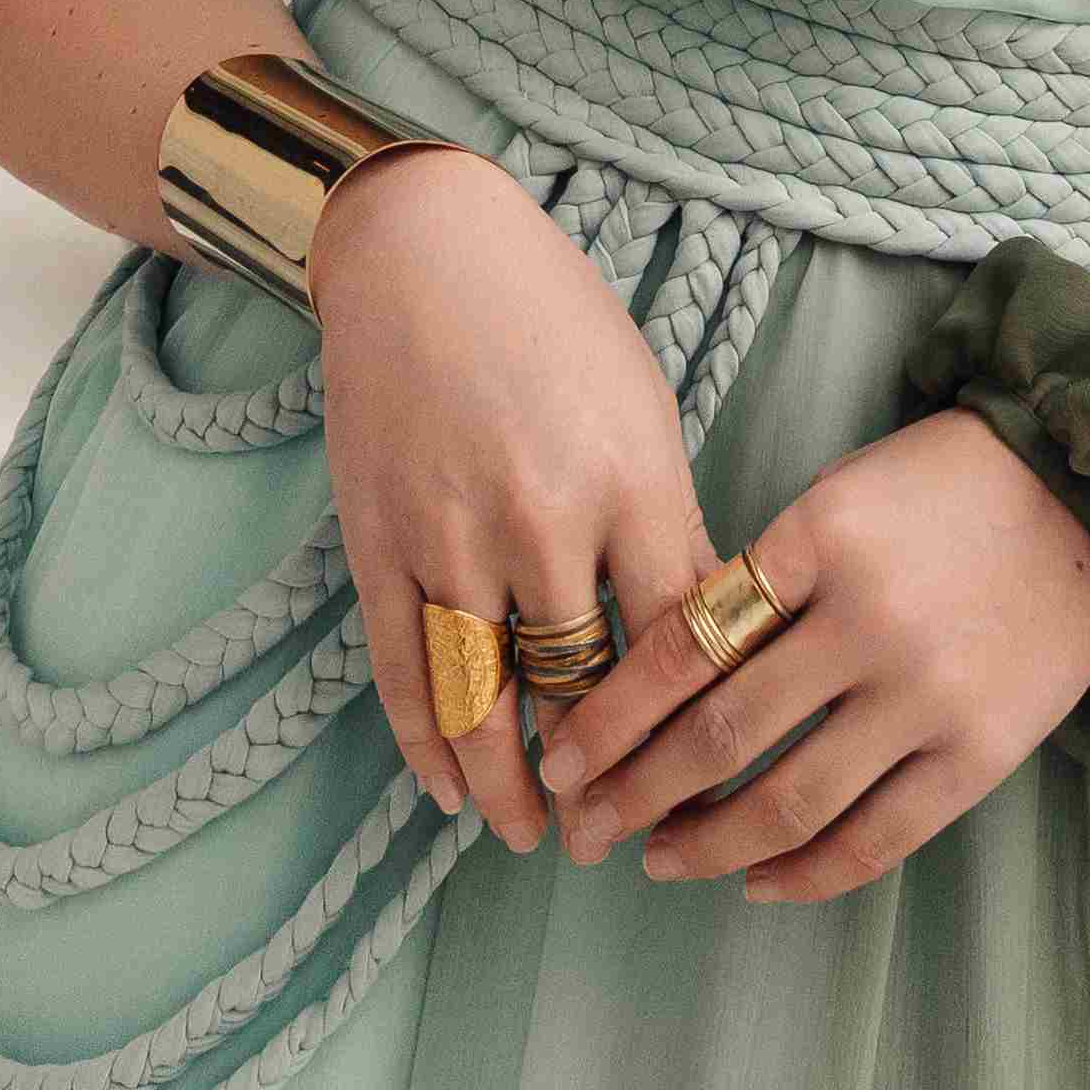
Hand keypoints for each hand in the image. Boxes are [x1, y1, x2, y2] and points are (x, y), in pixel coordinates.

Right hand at [311, 149, 715, 856]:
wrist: (421, 251)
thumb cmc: (556, 324)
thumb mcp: (643, 407)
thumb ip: (666, 522)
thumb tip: (698, 641)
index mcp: (632, 481)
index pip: (682, 643)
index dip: (697, 727)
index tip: (709, 782)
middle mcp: (544, 519)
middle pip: (583, 689)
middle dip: (605, 780)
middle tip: (617, 838)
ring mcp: (452, 534)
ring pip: (486, 701)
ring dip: (511, 786)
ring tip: (535, 836)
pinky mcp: (380, 539)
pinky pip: (404, 666)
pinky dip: (427, 742)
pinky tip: (451, 790)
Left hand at [532, 411, 1089, 906]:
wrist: (1089, 498)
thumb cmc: (943, 489)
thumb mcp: (838, 498)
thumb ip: (764, 578)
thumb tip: (668, 677)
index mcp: (817, 540)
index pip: (683, 644)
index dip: (610, 714)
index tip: (561, 758)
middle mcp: (868, 622)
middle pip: (720, 734)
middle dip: (635, 792)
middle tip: (585, 826)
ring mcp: (927, 697)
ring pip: (789, 801)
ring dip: (707, 844)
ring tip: (658, 858)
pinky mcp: (979, 755)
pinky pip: (876, 839)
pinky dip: (804, 872)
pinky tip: (756, 881)